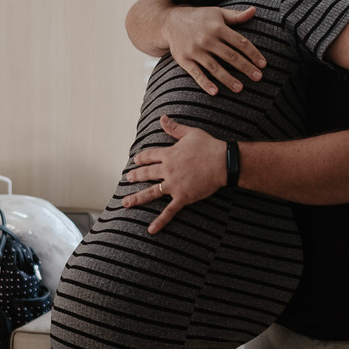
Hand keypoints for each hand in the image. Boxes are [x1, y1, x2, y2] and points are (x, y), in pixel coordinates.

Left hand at [122, 116, 226, 232]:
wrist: (223, 162)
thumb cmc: (208, 146)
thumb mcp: (190, 133)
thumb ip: (174, 128)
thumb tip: (162, 118)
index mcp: (169, 154)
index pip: (149, 156)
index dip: (141, 158)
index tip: (135, 160)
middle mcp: (167, 170)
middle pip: (146, 173)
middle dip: (135, 176)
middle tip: (127, 179)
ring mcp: (173, 185)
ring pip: (151, 193)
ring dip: (137, 198)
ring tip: (125, 203)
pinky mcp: (182, 197)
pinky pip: (169, 211)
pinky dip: (160, 221)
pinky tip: (151, 230)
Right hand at [164, 6, 266, 94]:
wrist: (169, 22)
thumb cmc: (198, 18)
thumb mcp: (217, 13)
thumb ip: (236, 16)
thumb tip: (254, 10)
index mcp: (218, 27)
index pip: (240, 42)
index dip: (253, 53)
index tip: (263, 64)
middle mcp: (207, 39)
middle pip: (230, 56)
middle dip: (245, 67)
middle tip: (258, 78)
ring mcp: (195, 50)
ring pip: (215, 67)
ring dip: (228, 79)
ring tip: (240, 88)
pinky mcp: (184, 59)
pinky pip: (196, 73)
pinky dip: (205, 83)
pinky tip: (215, 92)